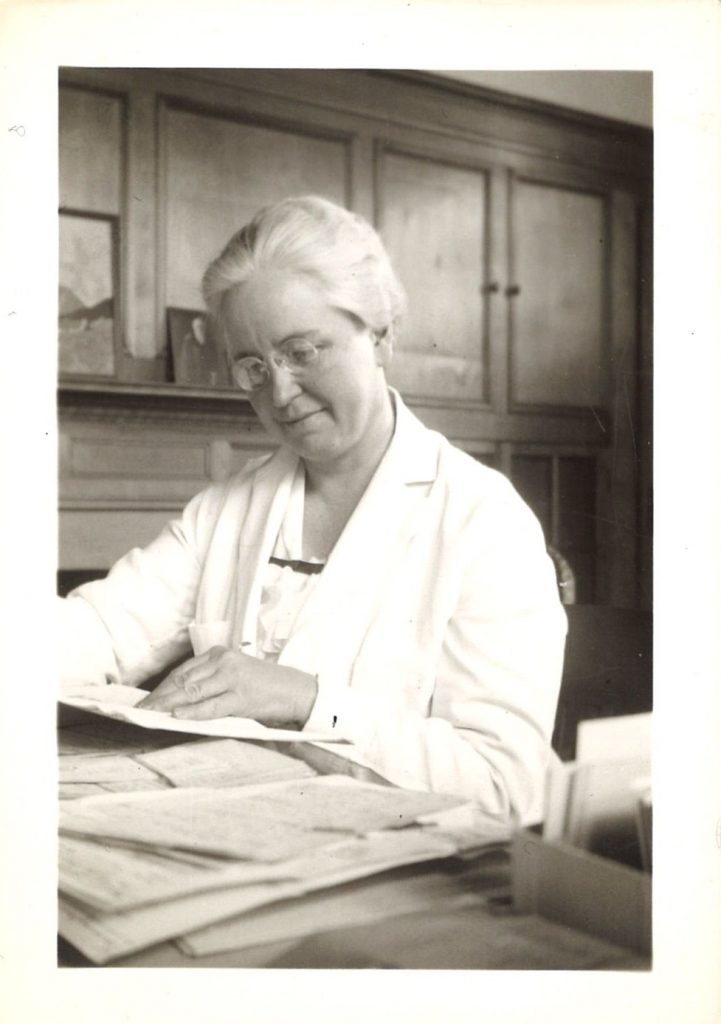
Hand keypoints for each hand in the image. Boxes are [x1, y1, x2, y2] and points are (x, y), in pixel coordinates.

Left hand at [137, 646, 317, 728]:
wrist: (295, 690)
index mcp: (219, 654)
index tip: (145, 701)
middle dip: (159, 698)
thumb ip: (208, 681)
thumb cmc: (262, 686)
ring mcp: (232, 678)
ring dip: (168, 705)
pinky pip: (211, 706)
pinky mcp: (241, 696)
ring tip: (150, 715)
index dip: (161, 688)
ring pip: (192, 692)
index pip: (182, 672)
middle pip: (183, 681)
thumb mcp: (233, 675)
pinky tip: (177, 715)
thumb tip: (176, 700)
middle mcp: (223, 662)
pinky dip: (192, 711)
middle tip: (140, 711)